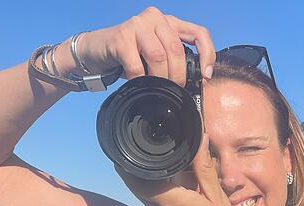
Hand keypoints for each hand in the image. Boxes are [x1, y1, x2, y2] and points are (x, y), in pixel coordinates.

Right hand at [75, 7, 215, 84]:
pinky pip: (137, 66)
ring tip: (155, 87)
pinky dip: (139, 80)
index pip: (199, 33)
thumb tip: (195, 82)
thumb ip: (174, 60)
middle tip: (173, 89)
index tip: (205, 76)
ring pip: (158, 57)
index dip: (207, 55)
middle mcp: (155, 18)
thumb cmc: (129, 55)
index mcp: (170, 22)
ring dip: (159, 79)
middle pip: (177, 50)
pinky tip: (137, 83)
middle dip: (177, 76)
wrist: (95, 50)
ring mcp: (137, 25)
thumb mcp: (156, 54)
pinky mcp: (121, 37)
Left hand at [117, 135, 248, 205]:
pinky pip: (155, 205)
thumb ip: (204, 168)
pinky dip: (161, 193)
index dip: (128, 163)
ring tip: (173, 168)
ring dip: (154, 181)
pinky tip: (179, 187)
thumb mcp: (217, 197)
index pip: (136, 180)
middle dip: (141, 168)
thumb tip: (199, 140)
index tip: (127, 148)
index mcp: (171, 203)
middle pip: (138, 185)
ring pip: (146, 195)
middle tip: (153, 150)